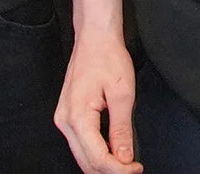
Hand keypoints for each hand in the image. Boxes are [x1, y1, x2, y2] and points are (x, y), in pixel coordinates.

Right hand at [55, 31, 142, 173]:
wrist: (95, 38)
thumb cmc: (107, 57)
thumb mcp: (122, 94)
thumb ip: (121, 129)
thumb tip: (123, 157)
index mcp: (77, 116)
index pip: (97, 158)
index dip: (119, 170)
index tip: (135, 168)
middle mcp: (65, 121)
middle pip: (86, 162)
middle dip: (110, 171)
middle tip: (132, 169)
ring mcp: (63, 119)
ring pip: (81, 156)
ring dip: (103, 164)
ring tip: (125, 163)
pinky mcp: (67, 116)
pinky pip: (80, 144)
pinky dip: (95, 153)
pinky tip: (111, 153)